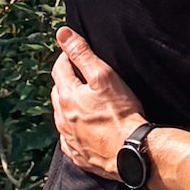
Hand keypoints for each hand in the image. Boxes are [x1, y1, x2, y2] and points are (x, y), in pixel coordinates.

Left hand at [52, 27, 144, 179]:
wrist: (131, 152)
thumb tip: (62, 34)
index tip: (75, 52)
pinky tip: (83, 128)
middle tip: (80, 74)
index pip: (60, 69)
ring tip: (83, 100)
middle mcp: (63, 118)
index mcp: (67, 97)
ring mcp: (69, 139)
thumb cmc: (121, 113)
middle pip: (58, 92)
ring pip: (62, 116)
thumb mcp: (103, 75)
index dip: (67, 57)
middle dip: (66, 80)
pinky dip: (73, 130)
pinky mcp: (78, 155)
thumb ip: (81, 53)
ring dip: (68, 105)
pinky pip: (69, 139)